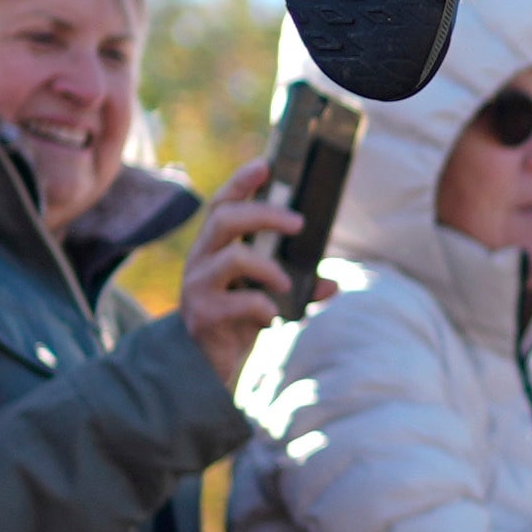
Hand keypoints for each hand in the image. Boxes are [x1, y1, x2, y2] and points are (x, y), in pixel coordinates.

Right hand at [177, 160, 304, 388]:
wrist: (207, 366)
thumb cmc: (240, 319)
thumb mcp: (273, 296)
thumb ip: (302, 285)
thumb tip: (333, 283)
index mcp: (217, 246)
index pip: (224, 203)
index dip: (242, 182)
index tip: (266, 165)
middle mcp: (202, 259)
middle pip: (225, 218)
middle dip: (264, 214)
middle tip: (299, 223)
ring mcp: (197, 286)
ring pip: (233, 256)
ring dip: (269, 267)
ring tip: (288, 284)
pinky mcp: (202, 314)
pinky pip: (239, 301)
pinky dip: (264, 307)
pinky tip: (272, 319)